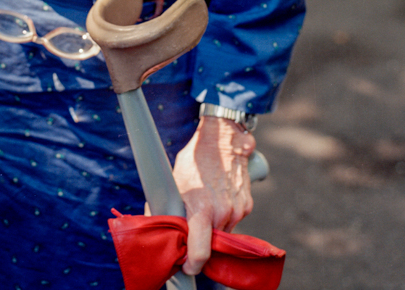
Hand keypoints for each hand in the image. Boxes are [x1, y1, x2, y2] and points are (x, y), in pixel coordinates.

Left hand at [172, 115, 254, 275]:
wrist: (221, 139)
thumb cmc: (193, 161)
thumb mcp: (174, 183)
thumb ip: (168, 209)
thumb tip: (156, 227)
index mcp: (202, 210)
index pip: (200, 253)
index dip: (193, 264)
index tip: (187, 266)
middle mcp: (223, 213)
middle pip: (212, 244)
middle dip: (202, 242)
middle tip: (191, 229)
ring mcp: (238, 209)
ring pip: (224, 233)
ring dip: (214, 228)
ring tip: (205, 206)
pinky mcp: (247, 205)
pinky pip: (233, 220)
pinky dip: (225, 216)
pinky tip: (217, 198)